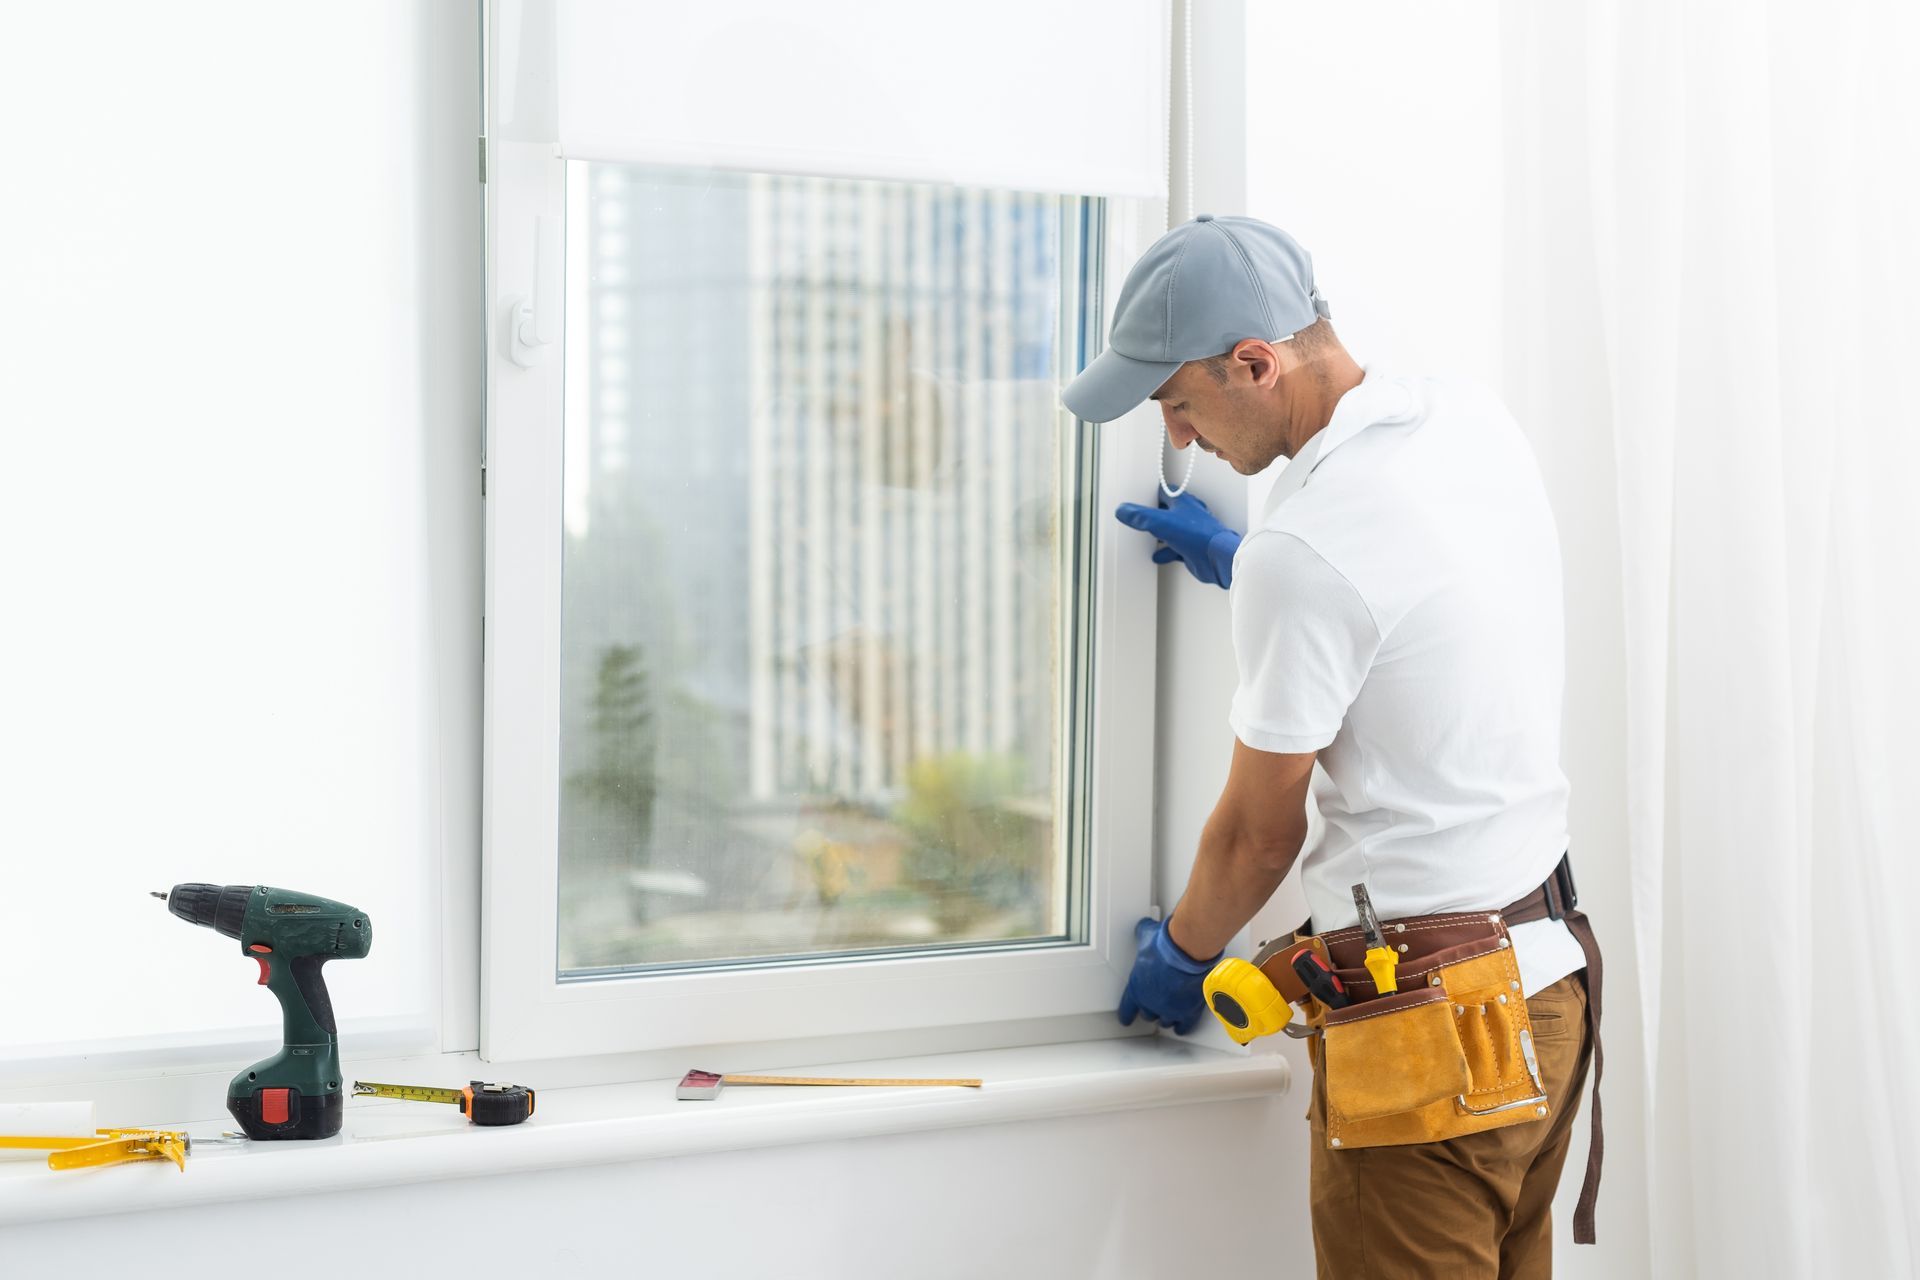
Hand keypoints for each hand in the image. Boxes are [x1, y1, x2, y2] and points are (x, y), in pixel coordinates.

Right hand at [1114, 492, 1241, 588]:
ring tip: (1147, 536)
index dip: (1151, 493)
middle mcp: (1189, 515)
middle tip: (1141, 516)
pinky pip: (1176, 549)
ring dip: (1160, 534)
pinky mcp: (1192, 549)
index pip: (1166, 491)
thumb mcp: (1161, 522)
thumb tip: (1123, 510)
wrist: (1217, 557)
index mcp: (1183, 502)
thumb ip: (1140, 516)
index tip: (1139, 497)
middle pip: (1168, 511)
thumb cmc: (1197, 535)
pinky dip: (1166, 552)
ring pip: (1172, 531)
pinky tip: (1158, 556)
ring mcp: (1192, 533)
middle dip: (1155, 515)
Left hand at [1118, 916, 1220, 1035]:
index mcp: (1136, 989)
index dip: (1126, 1014)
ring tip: (1170, 1012)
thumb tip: (1143, 926)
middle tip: (1155, 1004)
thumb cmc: (1165, 945)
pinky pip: (1184, 1026)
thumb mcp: (1146, 936)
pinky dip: (1183, 1026)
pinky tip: (1182, 1025)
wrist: (1186, 950)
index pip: (1126, 1009)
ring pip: (1166, 1021)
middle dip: (1151, 1009)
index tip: (1126, 1019)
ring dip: (1167, 1017)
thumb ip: (1142, 934)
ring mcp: (1170, 1010)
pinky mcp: (1188, 1012)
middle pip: (1148, 1015)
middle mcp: (1151, 1003)